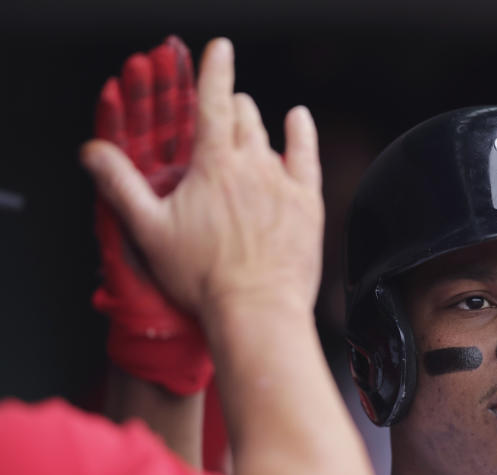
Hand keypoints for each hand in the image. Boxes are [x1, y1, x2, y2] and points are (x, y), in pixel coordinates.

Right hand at [82, 38, 323, 325]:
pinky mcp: (307, 201)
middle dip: (231, 108)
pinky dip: (301, 131)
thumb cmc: (204, 277)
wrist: (258, 310)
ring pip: (269, 135)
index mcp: (214, 166)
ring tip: (246, 136)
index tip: (220, 48)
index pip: (214, 103)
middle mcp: (252, 164)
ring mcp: (283, 181)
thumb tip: (93, 152)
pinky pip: (307, 153)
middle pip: (244, 115)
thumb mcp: (149, 231)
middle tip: (222, 118)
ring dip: (256, 128)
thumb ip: (121, 186)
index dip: (216, 70)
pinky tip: (298, 119)